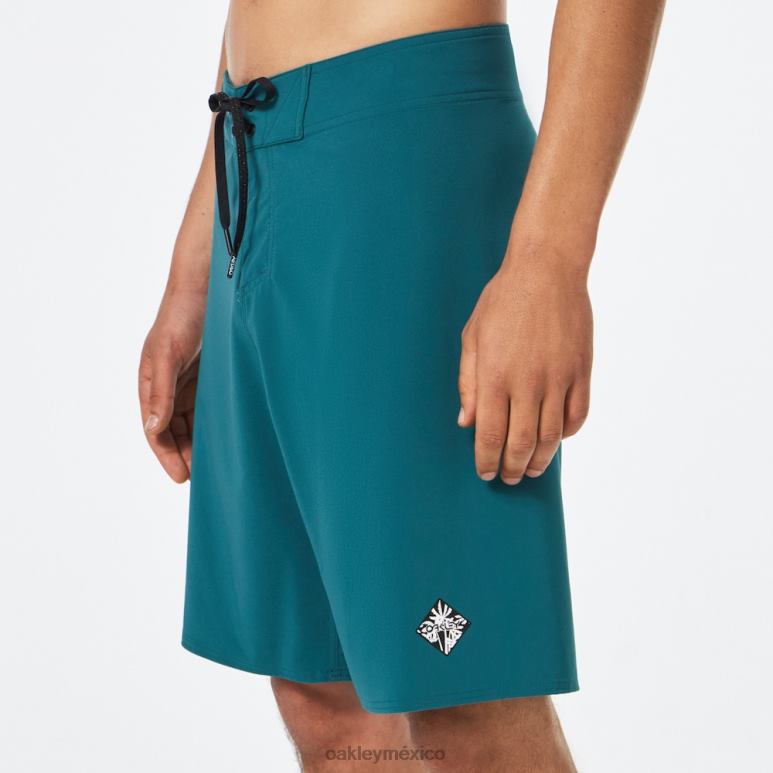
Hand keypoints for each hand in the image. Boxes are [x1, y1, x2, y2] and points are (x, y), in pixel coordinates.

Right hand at [139, 287, 205, 482]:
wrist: (206, 288)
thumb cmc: (181, 316)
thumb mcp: (167, 354)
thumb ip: (161, 391)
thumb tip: (154, 429)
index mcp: (151, 384)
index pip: (155, 431)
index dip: (167, 456)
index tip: (182, 478)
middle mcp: (168, 387)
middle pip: (174, 432)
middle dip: (185, 456)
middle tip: (203, 481)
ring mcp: (189, 383)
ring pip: (192, 423)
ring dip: (200, 444)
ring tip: (216, 466)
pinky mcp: (208, 376)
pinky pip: (208, 407)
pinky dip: (213, 424)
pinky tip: (227, 438)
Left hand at [458, 246, 592, 483]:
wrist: (546, 269)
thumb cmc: (502, 301)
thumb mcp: (472, 338)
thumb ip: (468, 383)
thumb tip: (466, 422)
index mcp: (494, 376)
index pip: (490, 436)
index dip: (486, 462)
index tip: (485, 473)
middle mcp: (527, 383)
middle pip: (521, 444)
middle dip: (511, 469)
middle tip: (507, 477)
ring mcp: (559, 378)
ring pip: (552, 437)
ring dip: (540, 460)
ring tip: (530, 469)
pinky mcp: (582, 372)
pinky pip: (577, 416)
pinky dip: (566, 435)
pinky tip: (556, 439)